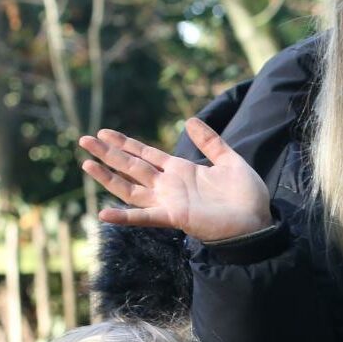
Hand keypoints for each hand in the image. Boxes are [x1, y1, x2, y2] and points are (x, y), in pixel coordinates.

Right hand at [79, 118, 271, 241]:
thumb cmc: (246, 196)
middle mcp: (170, 186)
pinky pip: (145, 217)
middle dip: (108, 154)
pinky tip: (103, 213)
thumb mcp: (229, 161)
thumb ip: (210, 142)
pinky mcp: (175, 217)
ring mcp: (170, 202)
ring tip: (86, 164)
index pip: (146, 154)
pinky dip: (124, 216)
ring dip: (108, 178)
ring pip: (131, 189)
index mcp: (181, 170)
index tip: (104, 132)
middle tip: (83, 139)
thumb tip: (190, 120)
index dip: (125, 143)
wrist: (258, 221)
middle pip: (132, 167)